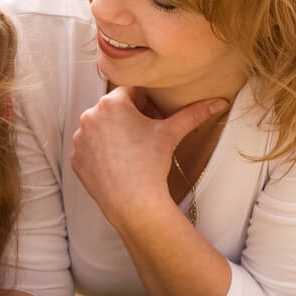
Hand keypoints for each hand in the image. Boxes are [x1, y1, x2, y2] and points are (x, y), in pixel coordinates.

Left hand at [71, 87, 228, 230]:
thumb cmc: (151, 165)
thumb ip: (194, 113)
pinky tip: (118, 162)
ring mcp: (80, 138)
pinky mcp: (75, 157)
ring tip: (132, 151)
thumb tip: (220, 102)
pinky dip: (102, 151)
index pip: (132, 92)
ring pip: (101, 127)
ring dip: (115, 133)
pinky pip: (90, 147)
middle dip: (130, 118)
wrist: (133, 203)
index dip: (146, 105)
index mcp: (111, 104)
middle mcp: (89, 116)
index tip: (154, 120)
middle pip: (115, 109)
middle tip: (146, 136)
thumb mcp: (172, 133)